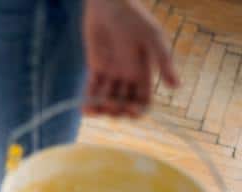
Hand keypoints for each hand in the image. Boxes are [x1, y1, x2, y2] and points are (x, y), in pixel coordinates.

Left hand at [83, 0, 179, 116]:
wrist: (111, 5)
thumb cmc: (136, 19)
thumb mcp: (153, 39)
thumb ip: (163, 62)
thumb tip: (177, 86)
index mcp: (144, 73)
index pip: (143, 100)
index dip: (138, 110)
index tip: (132, 111)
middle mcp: (128, 76)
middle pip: (124, 104)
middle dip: (118, 110)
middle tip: (111, 104)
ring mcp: (111, 73)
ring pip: (107, 99)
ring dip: (102, 108)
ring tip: (96, 109)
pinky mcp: (95, 67)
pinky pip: (92, 88)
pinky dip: (88, 99)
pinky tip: (85, 109)